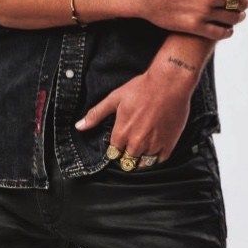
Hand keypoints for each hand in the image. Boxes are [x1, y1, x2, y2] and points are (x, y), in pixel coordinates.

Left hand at [74, 68, 190, 164]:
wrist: (169, 83)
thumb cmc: (142, 88)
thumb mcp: (115, 98)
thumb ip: (96, 114)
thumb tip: (79, 126)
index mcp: (121, 134)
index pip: (113, 153)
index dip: (115, 147)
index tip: (120, 140)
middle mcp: (136, 144)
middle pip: (127, 161)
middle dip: (127, 153)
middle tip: (132, 140)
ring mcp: (153, 146)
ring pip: (143, 164)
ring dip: (141, 157)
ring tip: (144, 143)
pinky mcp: (168, 146)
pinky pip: (159, 161)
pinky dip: (156, 156)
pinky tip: (155, 144)